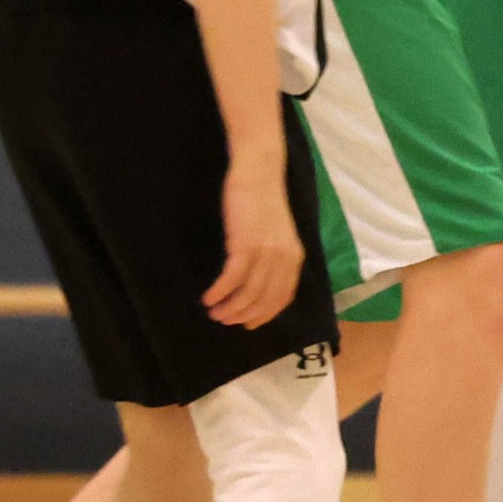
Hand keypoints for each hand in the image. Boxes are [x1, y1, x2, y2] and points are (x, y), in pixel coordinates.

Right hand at [205, 156, 301, 326]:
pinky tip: (208, 298)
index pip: (282, 297)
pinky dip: (220, 292)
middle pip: (264, 299)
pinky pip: (233, 278)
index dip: (265, 315)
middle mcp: (284, 259)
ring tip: (214, 312)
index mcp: (294, 258)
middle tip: (224, 321)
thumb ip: (274, 258)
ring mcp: (266, 252)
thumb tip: (259, 283)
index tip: (248, 326)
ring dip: (230, 307)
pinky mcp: (246, 244)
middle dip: (243, 315)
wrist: (259, 175)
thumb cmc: (263, 204)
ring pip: (249, 292)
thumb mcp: (276, 235)